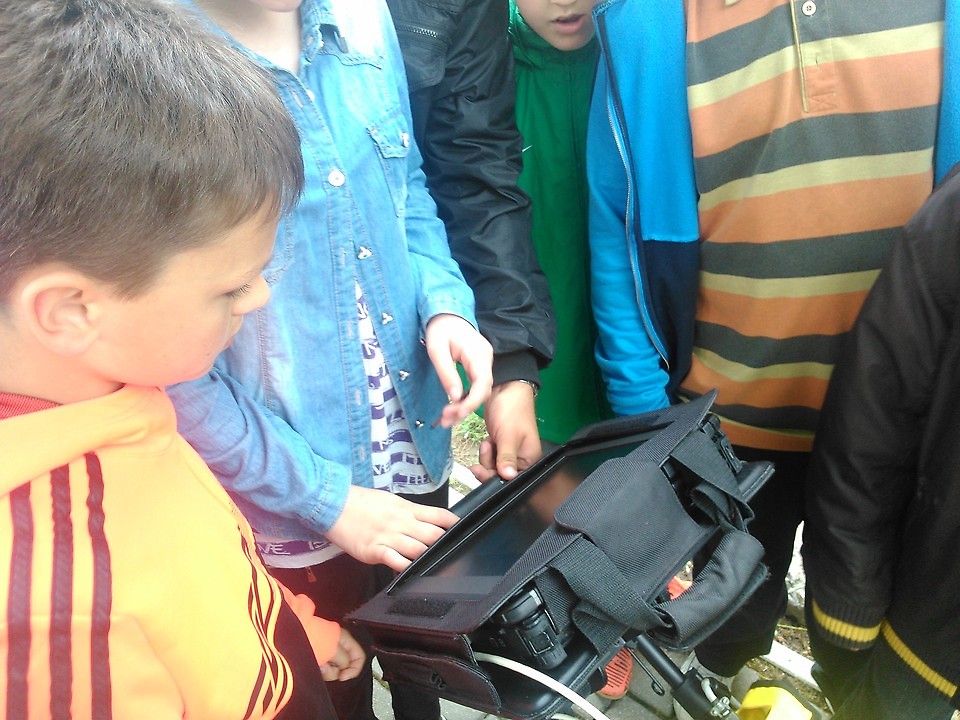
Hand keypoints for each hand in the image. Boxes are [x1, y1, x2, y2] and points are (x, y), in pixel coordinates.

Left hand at [320, 628, 365, 681]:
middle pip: (347, 665)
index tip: (342, 677)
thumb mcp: (334, 650)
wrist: (295, 636)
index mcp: (346, 640)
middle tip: (325, 668)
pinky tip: (315, 666)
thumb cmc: (315, 640)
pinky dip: (322, 670)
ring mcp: (330, 652)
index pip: (359, 657)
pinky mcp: (321, 657)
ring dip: (328, 671)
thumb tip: (344, 669)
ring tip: (318, 665)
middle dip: (337, 671)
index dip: (354, 669)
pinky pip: (327, 668)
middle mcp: (340, 646)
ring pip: (336, 669)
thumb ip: (344, 661)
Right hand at [325, 486, 458, 571]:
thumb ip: (408, 513)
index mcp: (407, 508)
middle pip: (433, 535)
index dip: (454, 524)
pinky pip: (395, 561)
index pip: (439, 515)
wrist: (334, 503)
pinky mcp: (374, 550)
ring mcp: (388, 537)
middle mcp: (402, 522)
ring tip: (434, 566)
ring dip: (427, 558)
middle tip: (450, 554)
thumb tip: (424, 522)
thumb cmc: (362, 502)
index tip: (461, 531)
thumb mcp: (390, 501)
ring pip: (418, 550)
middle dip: (443, 545)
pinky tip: (412, 574)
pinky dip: (406, 568)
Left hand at [424, 314, 492, 427]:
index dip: (472, 402)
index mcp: (478, 353)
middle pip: (483, 390)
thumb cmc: (440, 329)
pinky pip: (476, 386)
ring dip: (464, 407)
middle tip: (445, 421)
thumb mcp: (436, 349)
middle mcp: (486, 359)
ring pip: (480, 391)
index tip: (456, 414)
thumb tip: (455, 397)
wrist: (447, 314)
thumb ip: (446, 373)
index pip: (483, 383)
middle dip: (465, 409)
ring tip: (445, 420)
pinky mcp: (479, 366)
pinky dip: (466, 399)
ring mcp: (484, 362)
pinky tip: (453, 408)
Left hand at [470, 380, 541, 480]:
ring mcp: (509, 452)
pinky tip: (488, 439)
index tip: (480, 470)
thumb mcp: (509, 435)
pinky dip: (486, 450)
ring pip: (492, 466)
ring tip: (488, 440)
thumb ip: (506, 457)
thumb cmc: (512, 410)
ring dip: (486, 456)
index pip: (511, 480)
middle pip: (499, 475)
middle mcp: (521, 458)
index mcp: (529, 459)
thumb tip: (508, 477)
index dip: (494, 478)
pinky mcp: (500, 445)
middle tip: (487, 447)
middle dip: (488, 464)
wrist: (505, 389)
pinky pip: (490, 456)